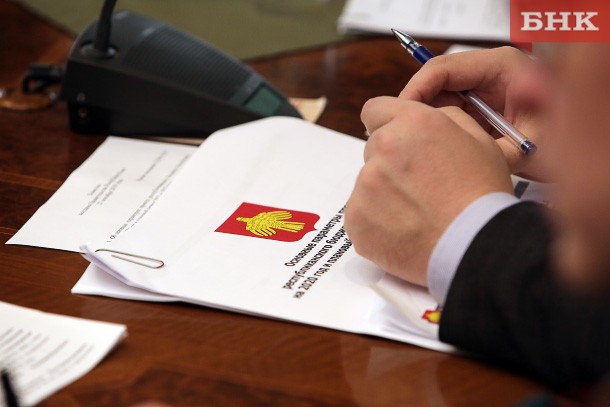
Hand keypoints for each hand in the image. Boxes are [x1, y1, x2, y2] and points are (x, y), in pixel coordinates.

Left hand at [344, 98, 512, 285]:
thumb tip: (419, 120)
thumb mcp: (479, 140)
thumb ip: (444, 119)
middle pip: (373, 149)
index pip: (374, 110)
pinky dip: (376, 223)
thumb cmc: (482, 195)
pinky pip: (360, 214)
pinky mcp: (355, 218)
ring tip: (415, 215)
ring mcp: (365, 185)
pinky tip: (403, 232)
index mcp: (412, 122)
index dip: (387, 126)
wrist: (475, 246)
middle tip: (418, 187)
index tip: (398, 143)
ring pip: (367, 184)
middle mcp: (383, 148)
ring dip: (384, 194)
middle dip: (390, 162)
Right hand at [400, 47, 550, 178]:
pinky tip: (437, 150)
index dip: (416, 90)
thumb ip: (501, 147)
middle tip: (402, 136)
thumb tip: (469, 137)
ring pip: (438, 100)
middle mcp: (488, 73)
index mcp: (503, 67)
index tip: (402, 115)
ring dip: (428, 123)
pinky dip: (439, 130)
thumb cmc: (559, 140)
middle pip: (435, 84)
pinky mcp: (475, 104)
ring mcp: (479, 88)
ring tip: (420, 148)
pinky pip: (447, 112)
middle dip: (417, 110)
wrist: (571, 151)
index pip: (443, 69)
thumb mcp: (530, 148)